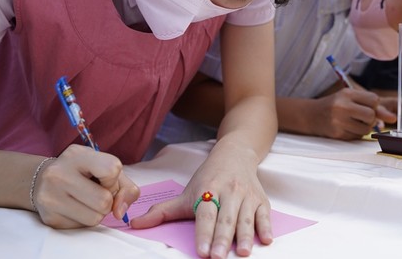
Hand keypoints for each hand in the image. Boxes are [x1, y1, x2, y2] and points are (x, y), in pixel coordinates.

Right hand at [33, 144, 138, 227]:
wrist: (42, 180)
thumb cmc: (82, 172)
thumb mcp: (105, 167)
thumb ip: (125, 187)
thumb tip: (120, 213)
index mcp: (77, 155)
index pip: (112, 169)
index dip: (114, 179)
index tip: (104, 178)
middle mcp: (59, 174)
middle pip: (104, 200)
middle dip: (107, 200)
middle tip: (95, 192)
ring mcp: (50, 197)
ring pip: (95, 218)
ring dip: (97, 213)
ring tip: (86, 201)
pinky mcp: (49, 218)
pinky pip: (82, 227)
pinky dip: (84, 220)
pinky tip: (74, 207)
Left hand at [131, 146, 270, 258]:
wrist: (235, 153)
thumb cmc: (209, 177)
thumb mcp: (186, 192)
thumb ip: (163, 211)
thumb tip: (134, 224)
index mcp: (208, 190)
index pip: (205, 214)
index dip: (204, 232)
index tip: (203, 250)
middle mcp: (228, 192)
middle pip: (225, 218)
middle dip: (223, 238)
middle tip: (219, 257)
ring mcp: (246, 196)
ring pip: (245, 218)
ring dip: (245, 235)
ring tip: (244, 252)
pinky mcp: (261, 199)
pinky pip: (264, 214)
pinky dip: (266, 226)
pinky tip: (266, 239)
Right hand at [311, 88, 393, 138]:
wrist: (311, 115)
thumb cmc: (335, 105)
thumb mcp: (350, 98)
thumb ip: (373, 106)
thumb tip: (393, 118)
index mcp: (347, 93)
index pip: (374, 99)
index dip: (373, 105)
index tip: (366, 105)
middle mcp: (342, 106)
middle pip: (371, 115)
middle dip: (370, 117)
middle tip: (361, 116)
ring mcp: (339, 121)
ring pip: (366, 128)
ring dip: (364, 127)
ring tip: (354, 122)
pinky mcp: (337, 134)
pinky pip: (357, 137)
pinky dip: (356, 134)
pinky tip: (347, 128)